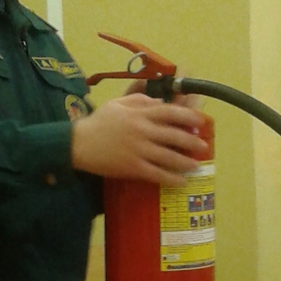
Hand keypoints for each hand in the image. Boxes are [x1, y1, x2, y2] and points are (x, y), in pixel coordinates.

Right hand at [71, 94, 207, 184]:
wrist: (77, 144)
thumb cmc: (98, 122)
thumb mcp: (117, 104)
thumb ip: (139, 99)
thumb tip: (160, 102)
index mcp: (139, 114)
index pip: (169, 112)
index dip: (188, 116)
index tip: (200, 120)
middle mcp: (142, 131)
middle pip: (173, 136)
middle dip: (191, 141)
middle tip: (203, 146)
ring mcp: (138, 150)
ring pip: (168, 156)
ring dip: (185, 162)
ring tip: (196, 165)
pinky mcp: (132, 167)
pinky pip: (156, 174)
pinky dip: (170, 178)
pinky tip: (181, 181)